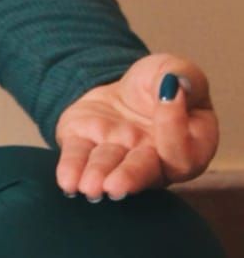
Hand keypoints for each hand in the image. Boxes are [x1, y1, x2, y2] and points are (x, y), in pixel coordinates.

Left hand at [54, 52, 218, 201]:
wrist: (123, 87)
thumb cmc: (159, 83)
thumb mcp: (175, 70)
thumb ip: (185, 77)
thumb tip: (176, 85)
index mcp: (189, 143)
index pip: (184, 148)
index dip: (174, 126)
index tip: (167, 98)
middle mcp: (155, 158)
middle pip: (145, 169)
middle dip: (129, 177)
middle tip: (114, 186)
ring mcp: (119, 153)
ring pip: (109, 166)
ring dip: (98, 176)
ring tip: (88, 187)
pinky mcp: (87, 143)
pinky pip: (79, 156)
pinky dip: (72, 168)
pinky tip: (67, 180)